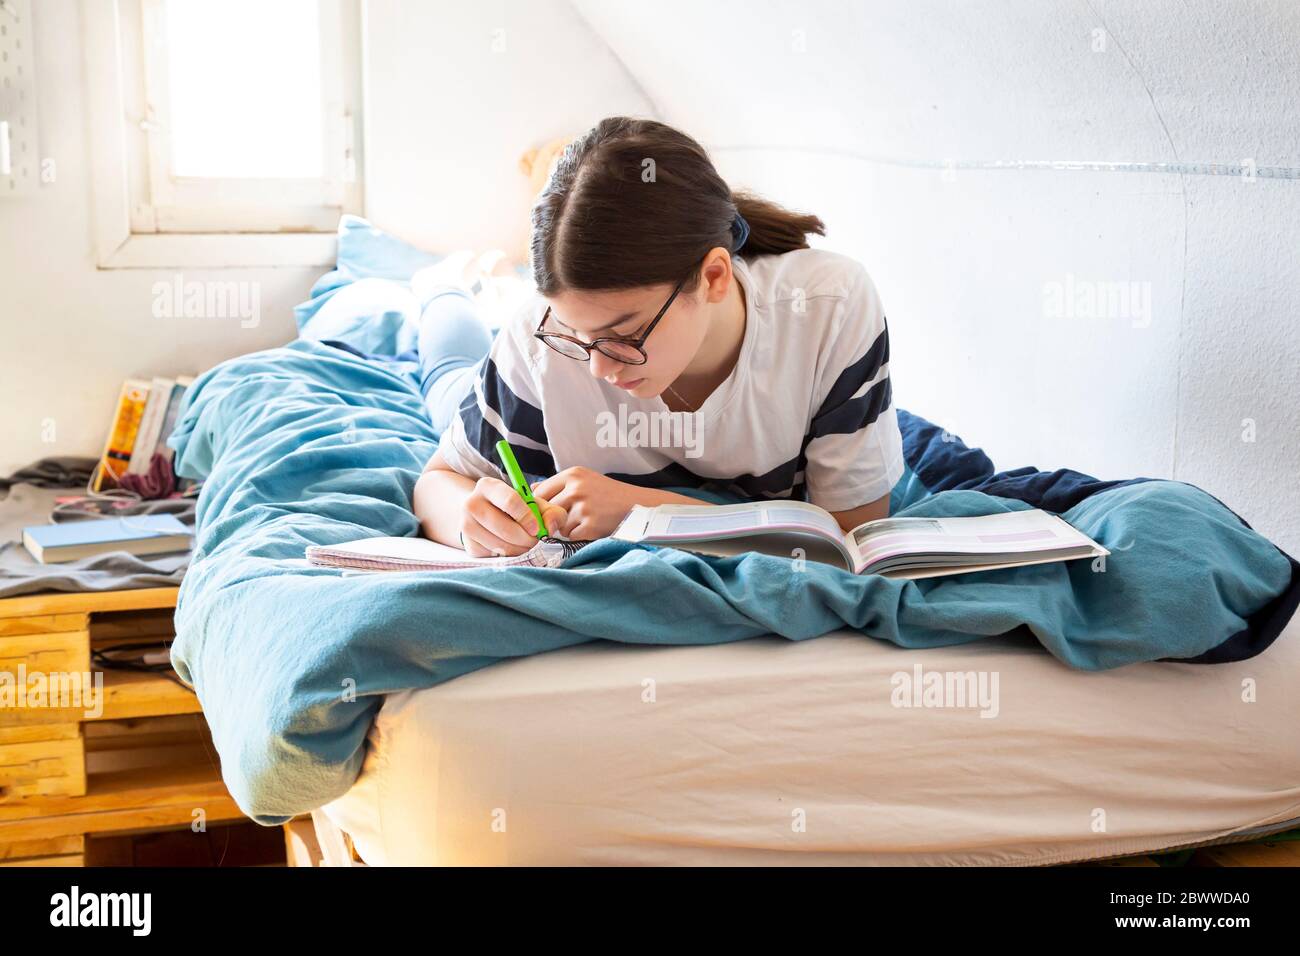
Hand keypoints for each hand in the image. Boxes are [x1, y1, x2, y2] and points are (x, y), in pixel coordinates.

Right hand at [460, 477, 566, 556]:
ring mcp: (466, 526)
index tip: (538, 528)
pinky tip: (513, 547)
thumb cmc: (515, 507)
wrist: (485, 513)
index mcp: (488, 486)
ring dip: (521, 550)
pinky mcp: (469, 545)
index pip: (510, 501)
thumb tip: (550, 528)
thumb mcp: (533, 503)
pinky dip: (509, 556)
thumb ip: (550, 511)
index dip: (528, 518)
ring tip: (527, 544)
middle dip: (527, 539)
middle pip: (506, 528)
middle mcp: (472, 504)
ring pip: (501, 545)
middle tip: (536, 541)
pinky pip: (495, 556)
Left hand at [530, 467, 645, 539]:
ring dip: (567, 528)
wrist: (636, 505)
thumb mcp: (583, 480)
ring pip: (558, 526)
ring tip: (585, 520)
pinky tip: (592, 527)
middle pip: (546, 511)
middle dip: (553, 518)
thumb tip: (530, 490)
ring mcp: (584, 507)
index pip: (539, 492)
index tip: (542, 512)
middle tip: (569, 518)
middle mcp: (576, 489)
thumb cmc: (607, 494)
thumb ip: (557, 485)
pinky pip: (571, 536)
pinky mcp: (591, 525)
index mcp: (572, 475)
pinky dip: (579, 536)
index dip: (538, 505)